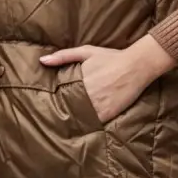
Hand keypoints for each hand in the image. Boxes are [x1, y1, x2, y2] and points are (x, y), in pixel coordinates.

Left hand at [40, 36, 174, 123]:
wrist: (136, 66)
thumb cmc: (111, 57)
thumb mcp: (86, 52)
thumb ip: (63, 56)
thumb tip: (42, 61)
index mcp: (77, 80)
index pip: (59, 96)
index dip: (55, 101)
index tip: (48, 106)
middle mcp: (85, 94)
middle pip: (68, 108)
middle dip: (63, 111)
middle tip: (55, 118)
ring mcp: (97, 105)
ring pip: (79, 117)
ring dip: (74, 119)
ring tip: (67, 125)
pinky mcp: (108, 113)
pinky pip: (93, 123)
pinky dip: (88, 124)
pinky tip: (83, 126)